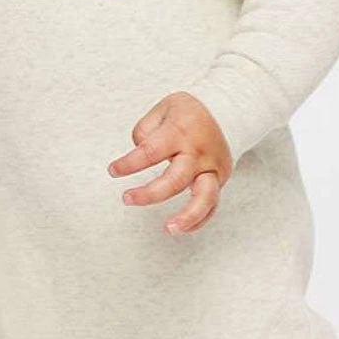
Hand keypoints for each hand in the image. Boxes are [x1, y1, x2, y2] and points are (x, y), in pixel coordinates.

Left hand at [107, 91, 232, 234]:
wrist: (225, 111)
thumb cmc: (187, 113)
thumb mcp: (163, 109)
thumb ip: (146, 132)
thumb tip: (139, 158)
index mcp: (181, 131)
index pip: (150, 152)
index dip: (129, 164)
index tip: (113, 171)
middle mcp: (198, 152)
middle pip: (176, 179)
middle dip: (150, 193)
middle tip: (127, 199)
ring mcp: (212, 167)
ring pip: (205, 197)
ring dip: (187, 216)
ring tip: (169, 229)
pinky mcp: (220, 178)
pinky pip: (212, 204)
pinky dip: (198, 219)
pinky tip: (181, 229)